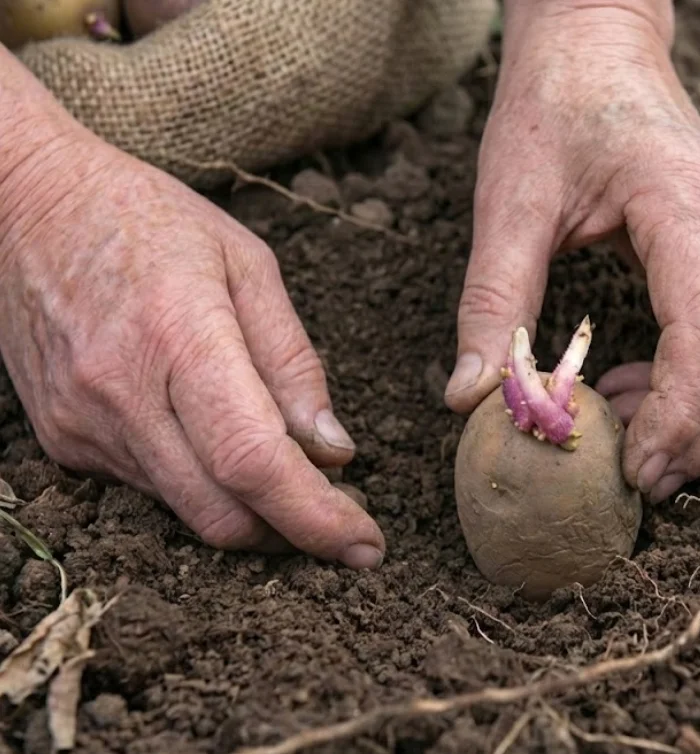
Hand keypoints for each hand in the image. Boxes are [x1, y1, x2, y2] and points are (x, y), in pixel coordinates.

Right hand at [0, 132, 384, 568]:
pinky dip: (202, 487)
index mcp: (179, 335)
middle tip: (341, 514)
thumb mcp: (247, 264)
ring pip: (188, 513)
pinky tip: (217, 444)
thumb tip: (334, 451)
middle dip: (294, 532)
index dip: (317, 515)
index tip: (366, 544)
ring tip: (289, 472)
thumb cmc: (150, 221)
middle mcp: (121, 394)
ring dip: (251, 512)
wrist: (27, 208)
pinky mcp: (62, 442)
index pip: (252, 459)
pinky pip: (152, 492)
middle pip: (223, 512)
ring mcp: (82, 425)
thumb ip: (293, 362)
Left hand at [445, 0, 699, 502]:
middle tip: (646, 480)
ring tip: (636, 439)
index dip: (679, 414)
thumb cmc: (552, 107)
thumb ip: (492, 300)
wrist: (594, 42)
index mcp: (686, 203)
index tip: (630, 467)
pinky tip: (638, 388)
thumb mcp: (508, 201)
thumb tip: (471, 399)